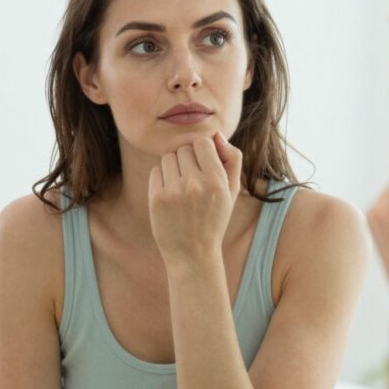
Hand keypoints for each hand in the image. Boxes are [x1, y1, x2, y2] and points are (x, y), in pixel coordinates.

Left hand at [149, 132, 241, 266]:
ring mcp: (173, 191)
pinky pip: (156, 171)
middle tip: (193, 183)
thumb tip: (216, 134)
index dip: (203, 152)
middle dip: (188, 161)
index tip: (204, 167)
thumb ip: (232, 159)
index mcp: (217, 180)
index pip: (203, 142)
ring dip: (173, 169)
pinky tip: (170, 196)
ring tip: (182, 190)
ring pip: (168, 158)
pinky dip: (162, 179)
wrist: (193, 254)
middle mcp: (195, 184)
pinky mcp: (156, 198)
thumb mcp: (232, 191)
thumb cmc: (214, 219)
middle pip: (184, 149)